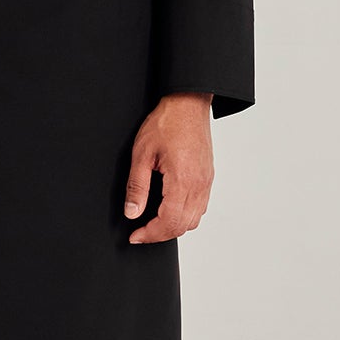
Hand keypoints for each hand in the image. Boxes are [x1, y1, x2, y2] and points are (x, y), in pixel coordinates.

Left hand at [123, 92, 213, 243]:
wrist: (188, 104)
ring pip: (194, 220)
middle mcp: (199, 185)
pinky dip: (185, 216)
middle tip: (141, 232)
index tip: (135, 236)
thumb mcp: (142, 154)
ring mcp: (206, 182)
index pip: (169, 222)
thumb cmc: (166, 123)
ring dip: (173, 226)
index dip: (150, 234)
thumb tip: (132, 212)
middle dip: (160, 234)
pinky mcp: (208, 177)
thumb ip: (137, 187)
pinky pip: (200, 207)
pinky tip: (169, 209)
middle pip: (183, 226)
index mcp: (182, 180)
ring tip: (153, 223)